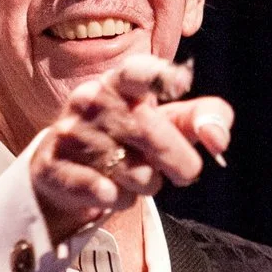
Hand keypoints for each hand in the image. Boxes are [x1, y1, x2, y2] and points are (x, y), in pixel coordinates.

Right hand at [28, 55, 234, 241]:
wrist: (65, 173)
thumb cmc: (127, 141)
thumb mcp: (169, 122)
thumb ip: (204, 119)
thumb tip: (218, 139)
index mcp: (119, 82)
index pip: (136, 71)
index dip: (160, 76)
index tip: (181, 84)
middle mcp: (91, 101)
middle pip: (151, 131)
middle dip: (181, 162)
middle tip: (185, 173)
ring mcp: (70, 134)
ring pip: (135, 172)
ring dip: (147, 185)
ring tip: (135, 178)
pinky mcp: (52, 168)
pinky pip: (104, 192)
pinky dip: (119, 200)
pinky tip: (113, 193)